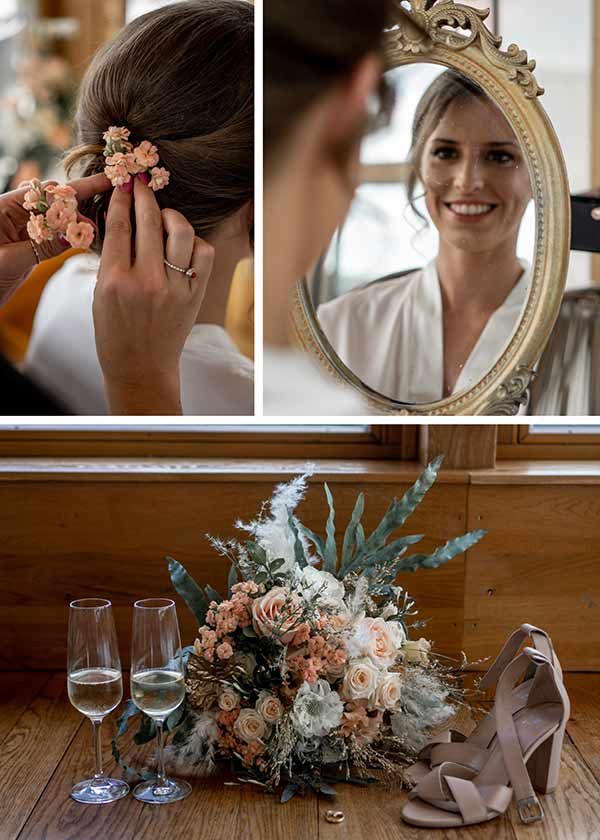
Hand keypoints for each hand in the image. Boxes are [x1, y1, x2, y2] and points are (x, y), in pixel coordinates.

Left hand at [0, 172, 110, 305]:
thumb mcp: (12, 260)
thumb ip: (43, 246)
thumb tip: (75, 234)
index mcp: (4, 207)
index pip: (48, 192)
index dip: (78, 188)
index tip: (106, 182)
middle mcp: (14, 215)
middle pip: (56, 200)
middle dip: (84, 200)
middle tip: (115, 199)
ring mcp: (21, 230)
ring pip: (58, 219)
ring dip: (80, 220)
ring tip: (106, 220)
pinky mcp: (27, 247)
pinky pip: (54, 237)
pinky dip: (71, 237)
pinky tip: (88, 238)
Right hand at [94, 175, 213, 414]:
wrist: (141, 367)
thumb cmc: (115, 332)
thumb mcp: (99, 295)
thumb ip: (111, 260)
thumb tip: (123, 219)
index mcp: (115, 281)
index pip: (119, 226)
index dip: (121, 199)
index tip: (123, 183)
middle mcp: (146, 282)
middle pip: (148, 221)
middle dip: (144, 195)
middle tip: (141, 183)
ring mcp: (174, 288)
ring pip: (180, 232)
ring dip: (171, 214)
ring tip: (163, 214)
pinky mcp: (194, 296)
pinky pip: (203, 254)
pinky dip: (194, 242)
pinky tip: (183, 242)